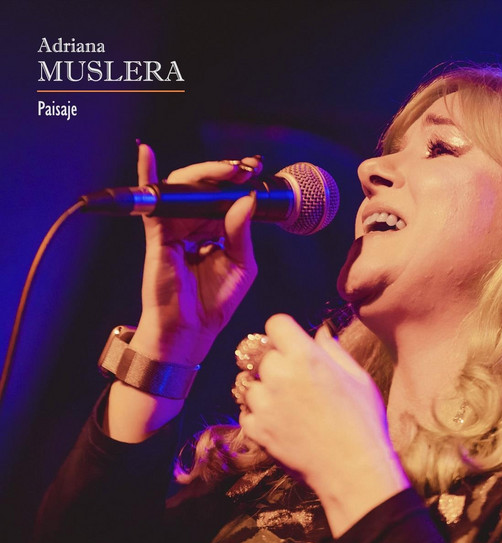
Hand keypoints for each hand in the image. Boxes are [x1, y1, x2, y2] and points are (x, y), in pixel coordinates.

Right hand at [131, 145, 259, 365]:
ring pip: (184, 189)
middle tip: (245, 168)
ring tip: (229, 170)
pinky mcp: (158, 235)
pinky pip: (152, 203)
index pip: (223, 197)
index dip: (237, 182)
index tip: (255, 170)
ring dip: (205, 174)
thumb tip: (246, 199)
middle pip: (203, 187)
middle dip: (224, 174)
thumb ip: (241, 232)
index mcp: (214, 231)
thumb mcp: (241, 264)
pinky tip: (147, 154)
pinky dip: (147, 176)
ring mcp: (174, 227)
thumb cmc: (216, 302)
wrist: (192, 329)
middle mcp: (193, 225)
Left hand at [240, 314, 408, 536]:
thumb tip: (320, 333)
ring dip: (263, 390)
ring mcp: (265, 404)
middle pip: (261, 355)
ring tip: (287, 403)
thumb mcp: (357, 378)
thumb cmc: (362, 421)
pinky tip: (281, 422)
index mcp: (305, 357)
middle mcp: (279, 376)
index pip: (275, 324)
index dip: (283, 333)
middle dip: (275, 362)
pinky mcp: (257, 430)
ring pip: (249, 384)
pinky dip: (259, 416)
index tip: (291, 344)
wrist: (353, 470)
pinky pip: (247, 412)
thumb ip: (333, 350)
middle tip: (294, 379)